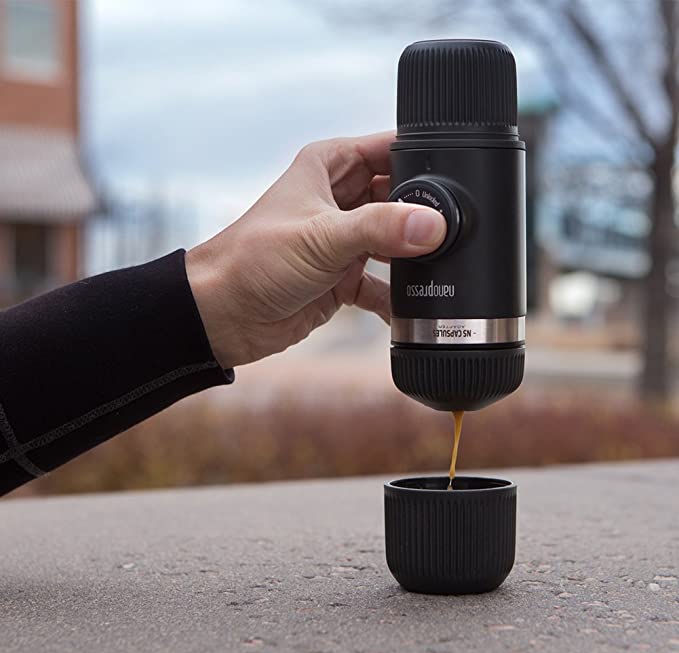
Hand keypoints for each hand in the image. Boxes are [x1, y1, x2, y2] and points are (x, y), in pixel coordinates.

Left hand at [186, 131, 446, 367]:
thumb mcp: (320, 237)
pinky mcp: (343, 277)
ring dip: (413, 257)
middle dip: (424, 215)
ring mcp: (343, 240)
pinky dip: (396, 296)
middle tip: (453, 233)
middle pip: (400, 197)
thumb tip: (432, 224)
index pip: (390, 150)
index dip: (423, 161)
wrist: (224, 317)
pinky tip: (412, 307)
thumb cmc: (252, 261)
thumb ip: (379, 228)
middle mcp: (339, 199)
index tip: (458, 181)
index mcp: (329, 167)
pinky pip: (383, 284)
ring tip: (437, 268)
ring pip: (395, 241)